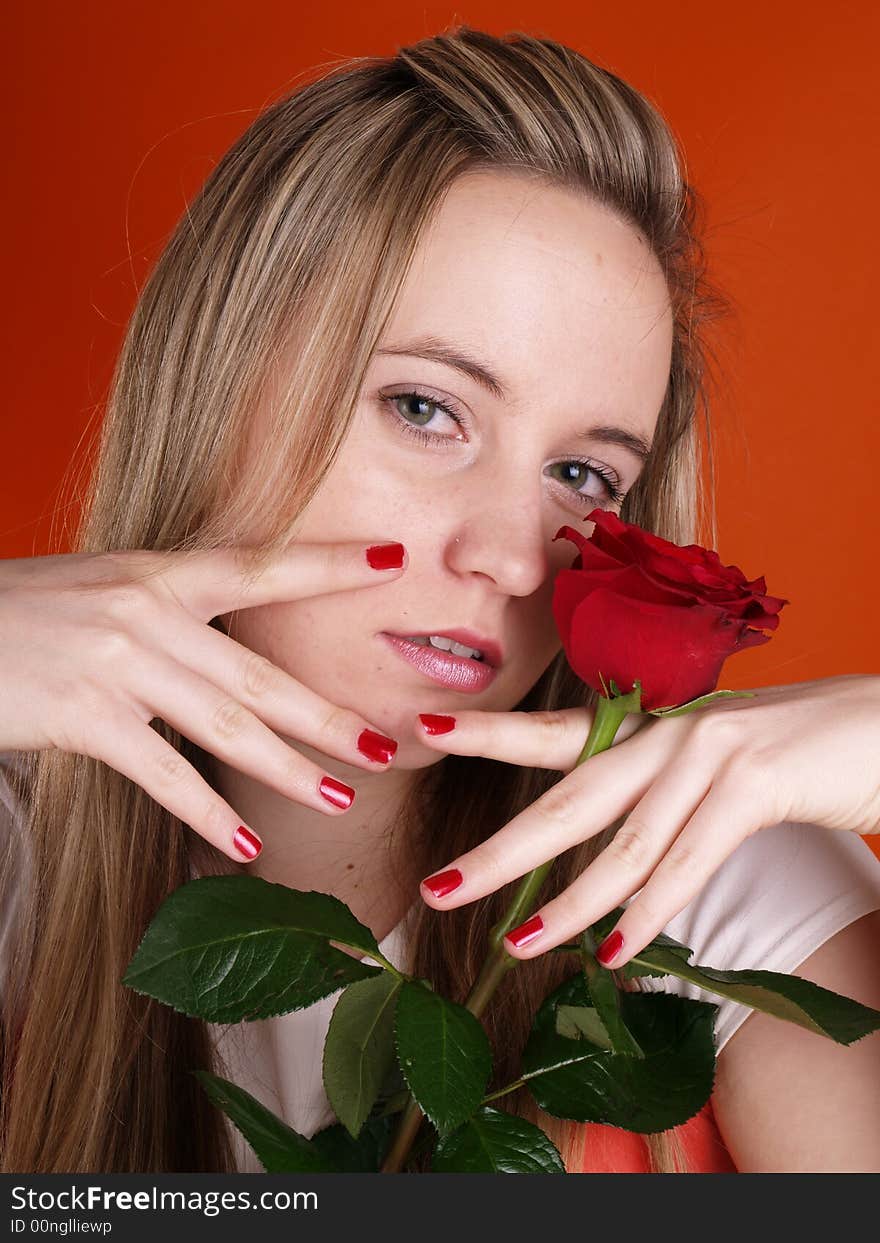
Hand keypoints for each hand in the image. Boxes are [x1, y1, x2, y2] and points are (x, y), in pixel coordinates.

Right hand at [0, 540, 406, 859]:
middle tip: (382, 745)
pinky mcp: (84, 713)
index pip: (261, 566)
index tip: (391, 564)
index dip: (328, 565)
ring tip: (340, 798)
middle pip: (258, 672)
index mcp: (157, 573)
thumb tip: (224, 648)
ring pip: (224, 724)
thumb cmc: (24, 613)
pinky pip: (162, 772)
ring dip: (287, 769)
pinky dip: (207, 811)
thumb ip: (166, 611)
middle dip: (325, 716)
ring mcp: (116, 661)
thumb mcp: (101, 588)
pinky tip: (245, 844)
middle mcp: (146, 611)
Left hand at [413, 675, 879, 966]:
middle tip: (439, 888)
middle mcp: (668, 736)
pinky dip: (649, 910)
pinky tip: (616, 951)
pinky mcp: (754, 784)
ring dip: (569, 904)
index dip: (489, 733)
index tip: (424, 731)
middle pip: (566, 799)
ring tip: (518, 944)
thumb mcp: (713, 765)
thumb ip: (657, 794)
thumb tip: (608, 848)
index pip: (557, 733)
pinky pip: (689, 860)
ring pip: (623, 844)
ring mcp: (709, 756)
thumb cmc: (795, 752)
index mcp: (653, 729)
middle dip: (500, 851)